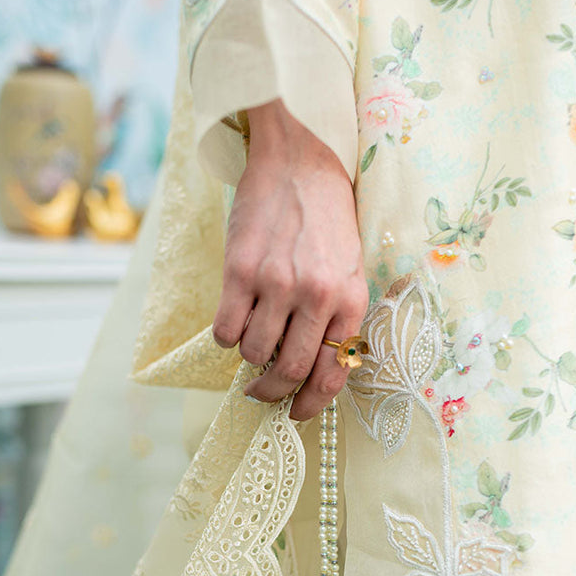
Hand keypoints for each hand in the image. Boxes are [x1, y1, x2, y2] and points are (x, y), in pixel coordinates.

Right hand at [213, 99, 367, 420]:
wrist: (299, 162)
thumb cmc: (327, 220)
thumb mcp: (350, 270)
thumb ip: (337, 318)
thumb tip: (312, 372)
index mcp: (350, 300)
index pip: (332, 374)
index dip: (312, 404)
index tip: (297, 413)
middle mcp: (316, 296)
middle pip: (290, 372)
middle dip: (273, 392)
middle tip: (262, 392)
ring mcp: (277, 284)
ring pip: (254, 352)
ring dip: (249, 358)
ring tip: (252, 341)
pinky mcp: (240, 270)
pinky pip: (226, 329)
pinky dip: (226, 337)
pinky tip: (234, 323)